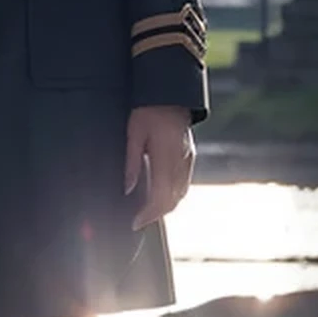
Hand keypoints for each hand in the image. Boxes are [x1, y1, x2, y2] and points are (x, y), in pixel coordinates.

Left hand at [125, 104, 194, 228]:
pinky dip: (172, 195)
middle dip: (156, 214)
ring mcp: (188, 159)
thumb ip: (131, 163)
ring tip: (147, 212)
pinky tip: (160, 196)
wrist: (171, 94)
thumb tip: (127, 188)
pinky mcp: (190, 156)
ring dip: (165, 207)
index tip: (135, 222)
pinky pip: (183, 184)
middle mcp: (181, 162)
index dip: (148, 214)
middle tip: (138, 221)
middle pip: (172, 200)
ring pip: (180, 194)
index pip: (160, 196)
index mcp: (166, 157)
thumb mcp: (133, 133)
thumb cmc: (148, 110)